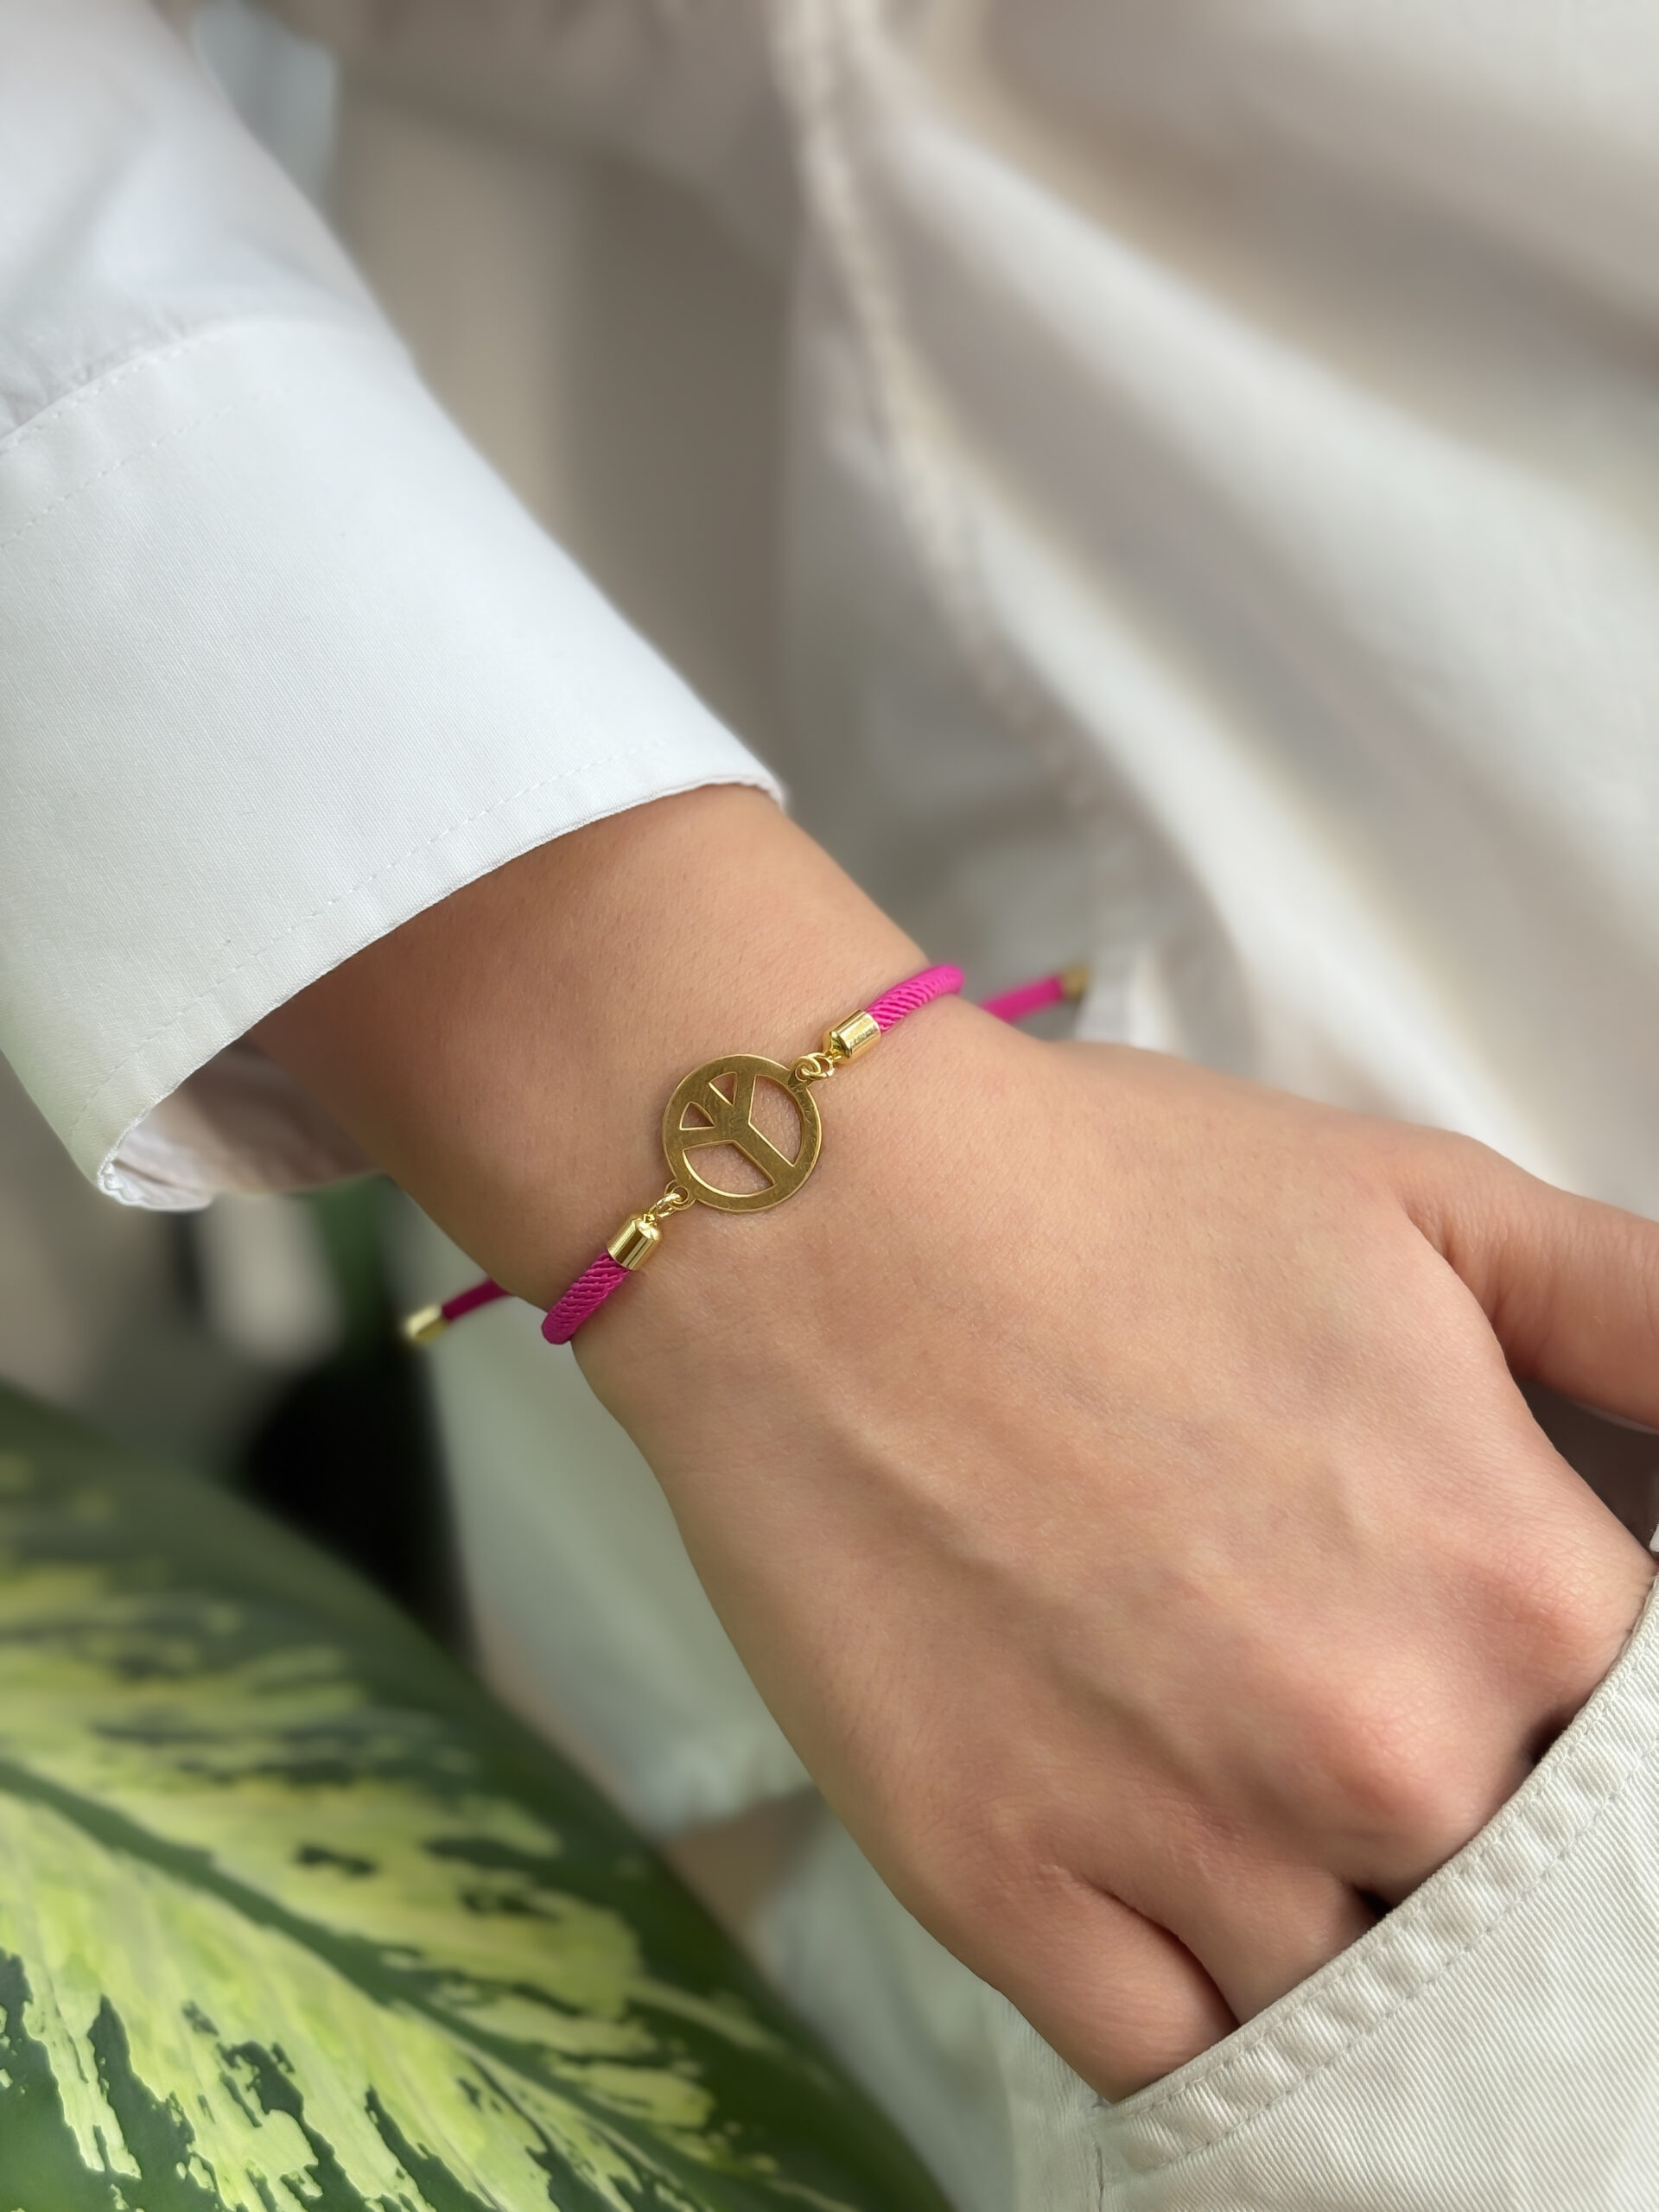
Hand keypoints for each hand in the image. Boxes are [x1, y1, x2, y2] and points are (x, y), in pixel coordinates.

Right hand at [578, 1006, 1655, 2093]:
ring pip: (1353, 2005)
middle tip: (1334, 1699)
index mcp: (1514, 1583)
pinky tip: (1163, 1893)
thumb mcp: (1430, 1203)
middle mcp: (1380, 1749)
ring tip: (1241, 1780)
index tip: (1491, 1675)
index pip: (1649, 1766)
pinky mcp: (1004, 1893)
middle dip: (1453, 1815)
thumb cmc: (1114, 1191)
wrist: (815, 1217)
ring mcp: (1183, 1842)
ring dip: (1325, 1918)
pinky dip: (1191, 2010)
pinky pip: (1171, 2067)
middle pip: (1508, 1900)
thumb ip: (1650, 1323)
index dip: (1575, 1718)